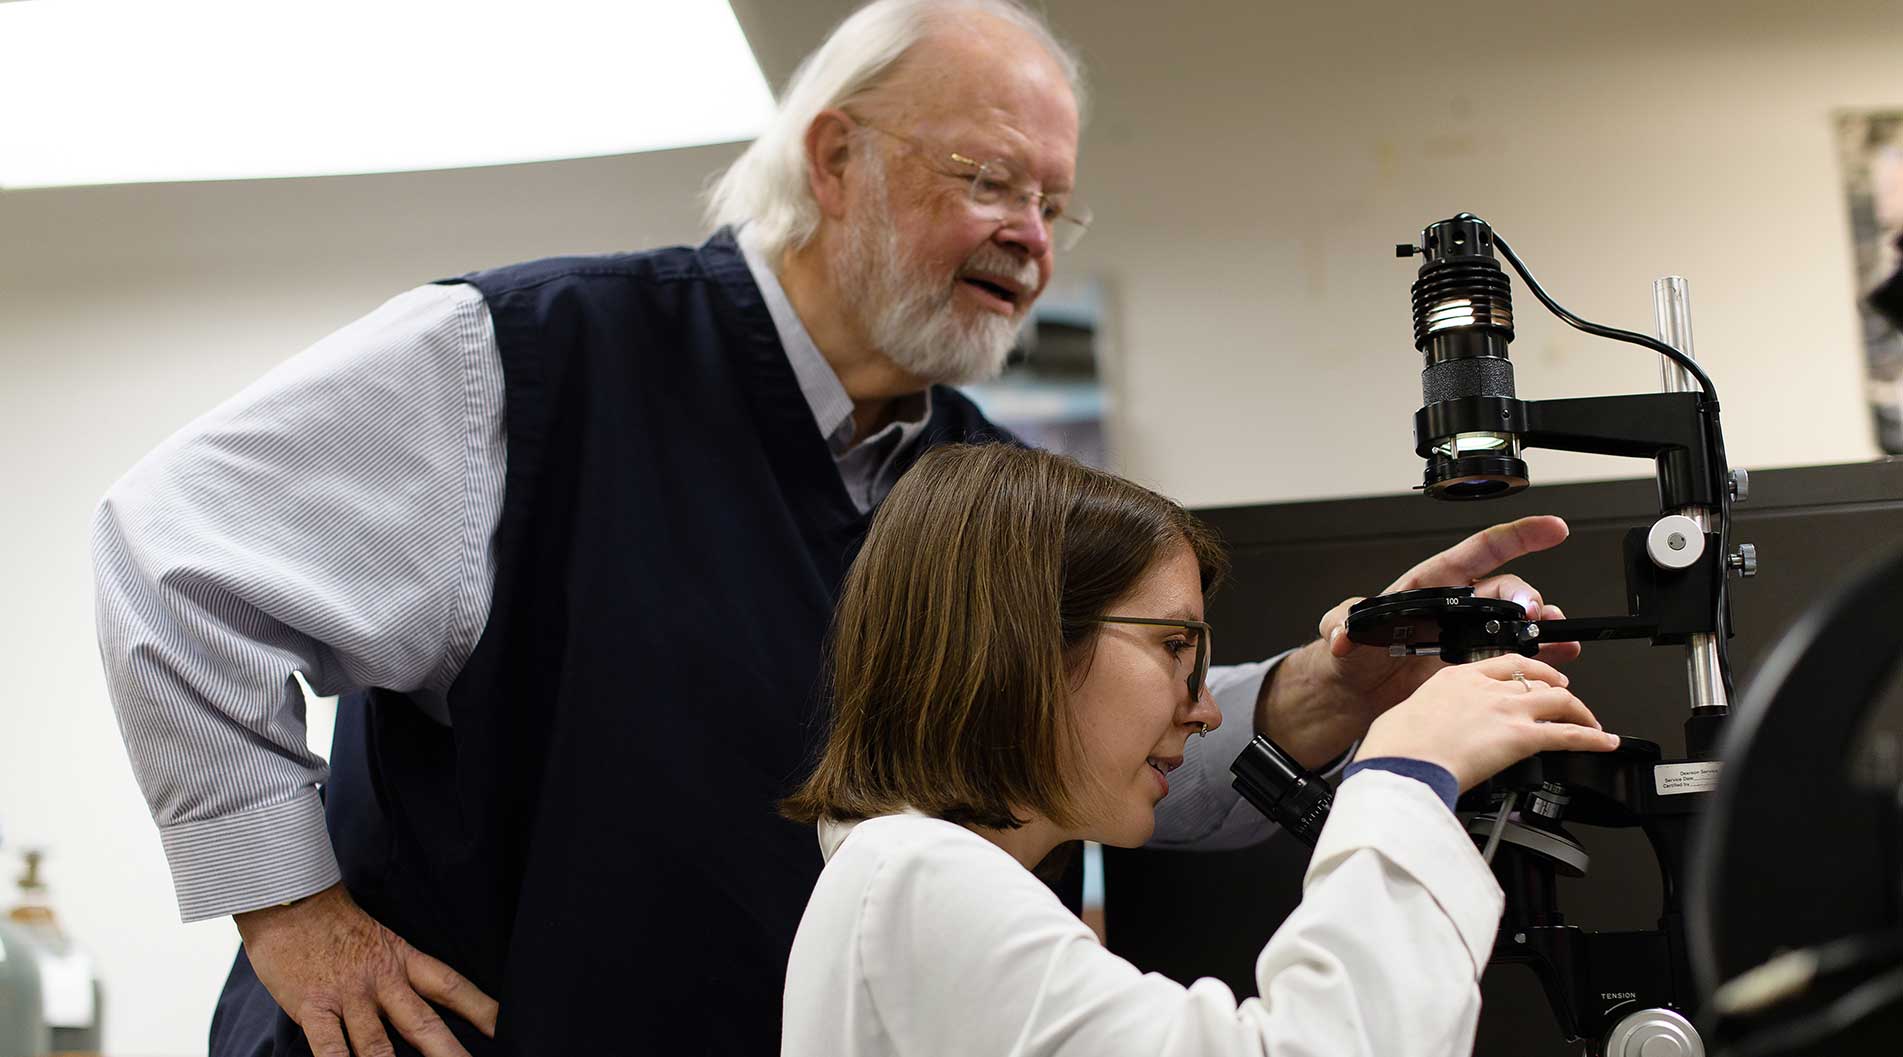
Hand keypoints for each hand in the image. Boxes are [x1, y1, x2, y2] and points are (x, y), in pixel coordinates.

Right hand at [235, 883, 497, 1056]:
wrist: (287, 898)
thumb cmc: (331, 922)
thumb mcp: (379, 939)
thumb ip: (398, 970)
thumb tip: (419, 999)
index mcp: (402, 959)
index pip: (450, 985)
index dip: (480, 1008)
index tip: (504, 1028)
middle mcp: (382, 980)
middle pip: (424, 1024)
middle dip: (449, 1053)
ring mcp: (348, 996)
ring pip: (378, 1046)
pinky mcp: (312, 1007)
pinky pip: (329, 1049)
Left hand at [1256, 516, 1583, 766]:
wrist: (1356, 695)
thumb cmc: (1353, 654)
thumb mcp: (1341, 629)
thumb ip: (1341, 624)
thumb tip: (1342, 633)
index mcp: (1431, 586)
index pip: (1479, 552)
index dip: (1517, 537)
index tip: (1551, 529)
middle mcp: (1457, 609)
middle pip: (1505, 590)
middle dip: (1525, 596)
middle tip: (1533, 611)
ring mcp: (1469, 639)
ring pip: (1518, 624)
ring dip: (1542, 627)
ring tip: (1558, 635)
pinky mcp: (1475, 669)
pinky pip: (1517, 658)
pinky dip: (1542, 657)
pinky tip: (1559, 660)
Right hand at [1356, 654, 1619, 790]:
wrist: (1403, 762)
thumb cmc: (1396, 747)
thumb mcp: (1404, 717)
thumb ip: (1426, 718)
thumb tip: (1426, 732)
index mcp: (1456, 678)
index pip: (1503, 664)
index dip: (1528, 670)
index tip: (1535, 677)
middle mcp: (1486, 688)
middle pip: (1537, 680)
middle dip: (1557, 690)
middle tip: (1566, 700)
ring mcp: (1507, 709)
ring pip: (1559, 702)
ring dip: (1580, 712)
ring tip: (1591, 724)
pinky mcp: (1522, 737)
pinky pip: (1569, 735)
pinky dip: (1593, 738)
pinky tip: (1605, 742)